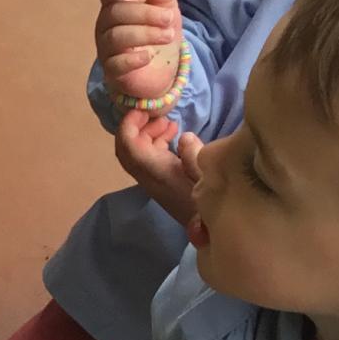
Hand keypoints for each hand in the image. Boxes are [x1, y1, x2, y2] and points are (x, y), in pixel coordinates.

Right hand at [96, 0, 182, 102]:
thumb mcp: (165, 7)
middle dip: (145, 14)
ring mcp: (106, 50)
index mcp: (115, 6)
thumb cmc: (157, 34)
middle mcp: (105, 26)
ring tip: (168, 35)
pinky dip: (132, 59)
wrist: (162, 71)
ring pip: (116, 37)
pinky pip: (115, 64)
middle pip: (115, 13)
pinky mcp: (113, 73)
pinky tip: (149, 55)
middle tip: (168, 18)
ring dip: (145, 33)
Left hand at [114, 112, 202, 226]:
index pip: (129, 148)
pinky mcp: (163, 181)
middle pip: (127, 149)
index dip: (128, 126)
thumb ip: (195, 155)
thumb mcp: (208, 176)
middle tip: (155, 112)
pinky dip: (155, 142)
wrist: (211, 230)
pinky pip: (150, 157)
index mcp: (156, 173)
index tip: (140, 109)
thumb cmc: (211, 203)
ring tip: (167, 121)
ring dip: (146, 133)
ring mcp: (154, 179)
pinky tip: (173, 133)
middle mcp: (149, 176)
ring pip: (137, 152)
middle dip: (135, 126)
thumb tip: (184, 137)